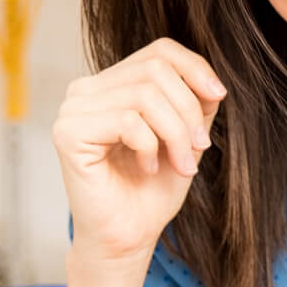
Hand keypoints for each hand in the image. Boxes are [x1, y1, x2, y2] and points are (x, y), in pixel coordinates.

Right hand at [52, 38, 226, 267]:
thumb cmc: (153, 191)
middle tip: (199, 148)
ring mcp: (72, 108)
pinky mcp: (67, 132)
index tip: (218, 96)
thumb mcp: (187, 139)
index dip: (195, 68)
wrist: (129, 235)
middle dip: (188, 110)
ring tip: (181, 164)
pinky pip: (127, 121)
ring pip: (145, 95)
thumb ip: (195, 105)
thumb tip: (211, 81)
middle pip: (155, 70)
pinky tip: (147, 168)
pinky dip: (150, 146)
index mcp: (113, 85)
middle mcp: (87, 90)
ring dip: (175, 133)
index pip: (159, 51)